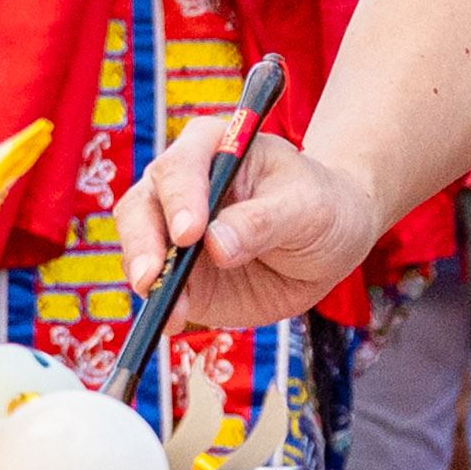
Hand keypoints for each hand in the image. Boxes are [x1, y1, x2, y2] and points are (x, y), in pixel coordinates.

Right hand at [125, 113, 387, 332]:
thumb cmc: (321, 205)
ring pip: (139, 247)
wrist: (331, 241)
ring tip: (169, 308)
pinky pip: (158, 288)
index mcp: (212, 147)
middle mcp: (182, 185)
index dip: (180, 199)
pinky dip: (161, 306)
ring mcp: (173, 229)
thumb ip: (262, 221)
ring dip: (147, 278)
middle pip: (142, 205)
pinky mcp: (179, 272)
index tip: (190, 234)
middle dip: (144, 242)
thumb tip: (216, 246)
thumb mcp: (306, 207)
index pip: (181, 166)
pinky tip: (173, 322)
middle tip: (154, 276)